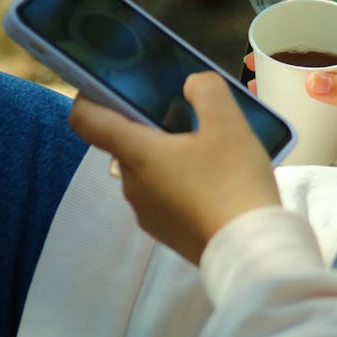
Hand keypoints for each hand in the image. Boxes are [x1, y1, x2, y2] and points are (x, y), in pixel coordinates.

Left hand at [69, 72, 279, 264]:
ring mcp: (145, 212)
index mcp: (135, 153)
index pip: (85, 120)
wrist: (250, 251)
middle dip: (150, 127)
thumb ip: (205, 90)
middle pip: (124, 144)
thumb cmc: (233, 181)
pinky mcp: (164, 233)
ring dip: (168, 157)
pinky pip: (162, 196)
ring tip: (211, 153)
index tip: (110, 86)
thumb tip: (190, 84)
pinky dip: (179, 184)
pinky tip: (214, 184)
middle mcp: (131, 184)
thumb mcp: (228, 123)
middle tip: (189, 119)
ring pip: (146, 171)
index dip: (89, 97)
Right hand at [244, 0, 336, 122]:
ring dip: (287, 63)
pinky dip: (298, 84)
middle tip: (259, 49)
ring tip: (258, 73)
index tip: (286, 5)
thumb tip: (312, 82)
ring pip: (318, 56)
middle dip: (287, 35)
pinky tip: (279, 95)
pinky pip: (323, 80)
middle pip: (322, 27)